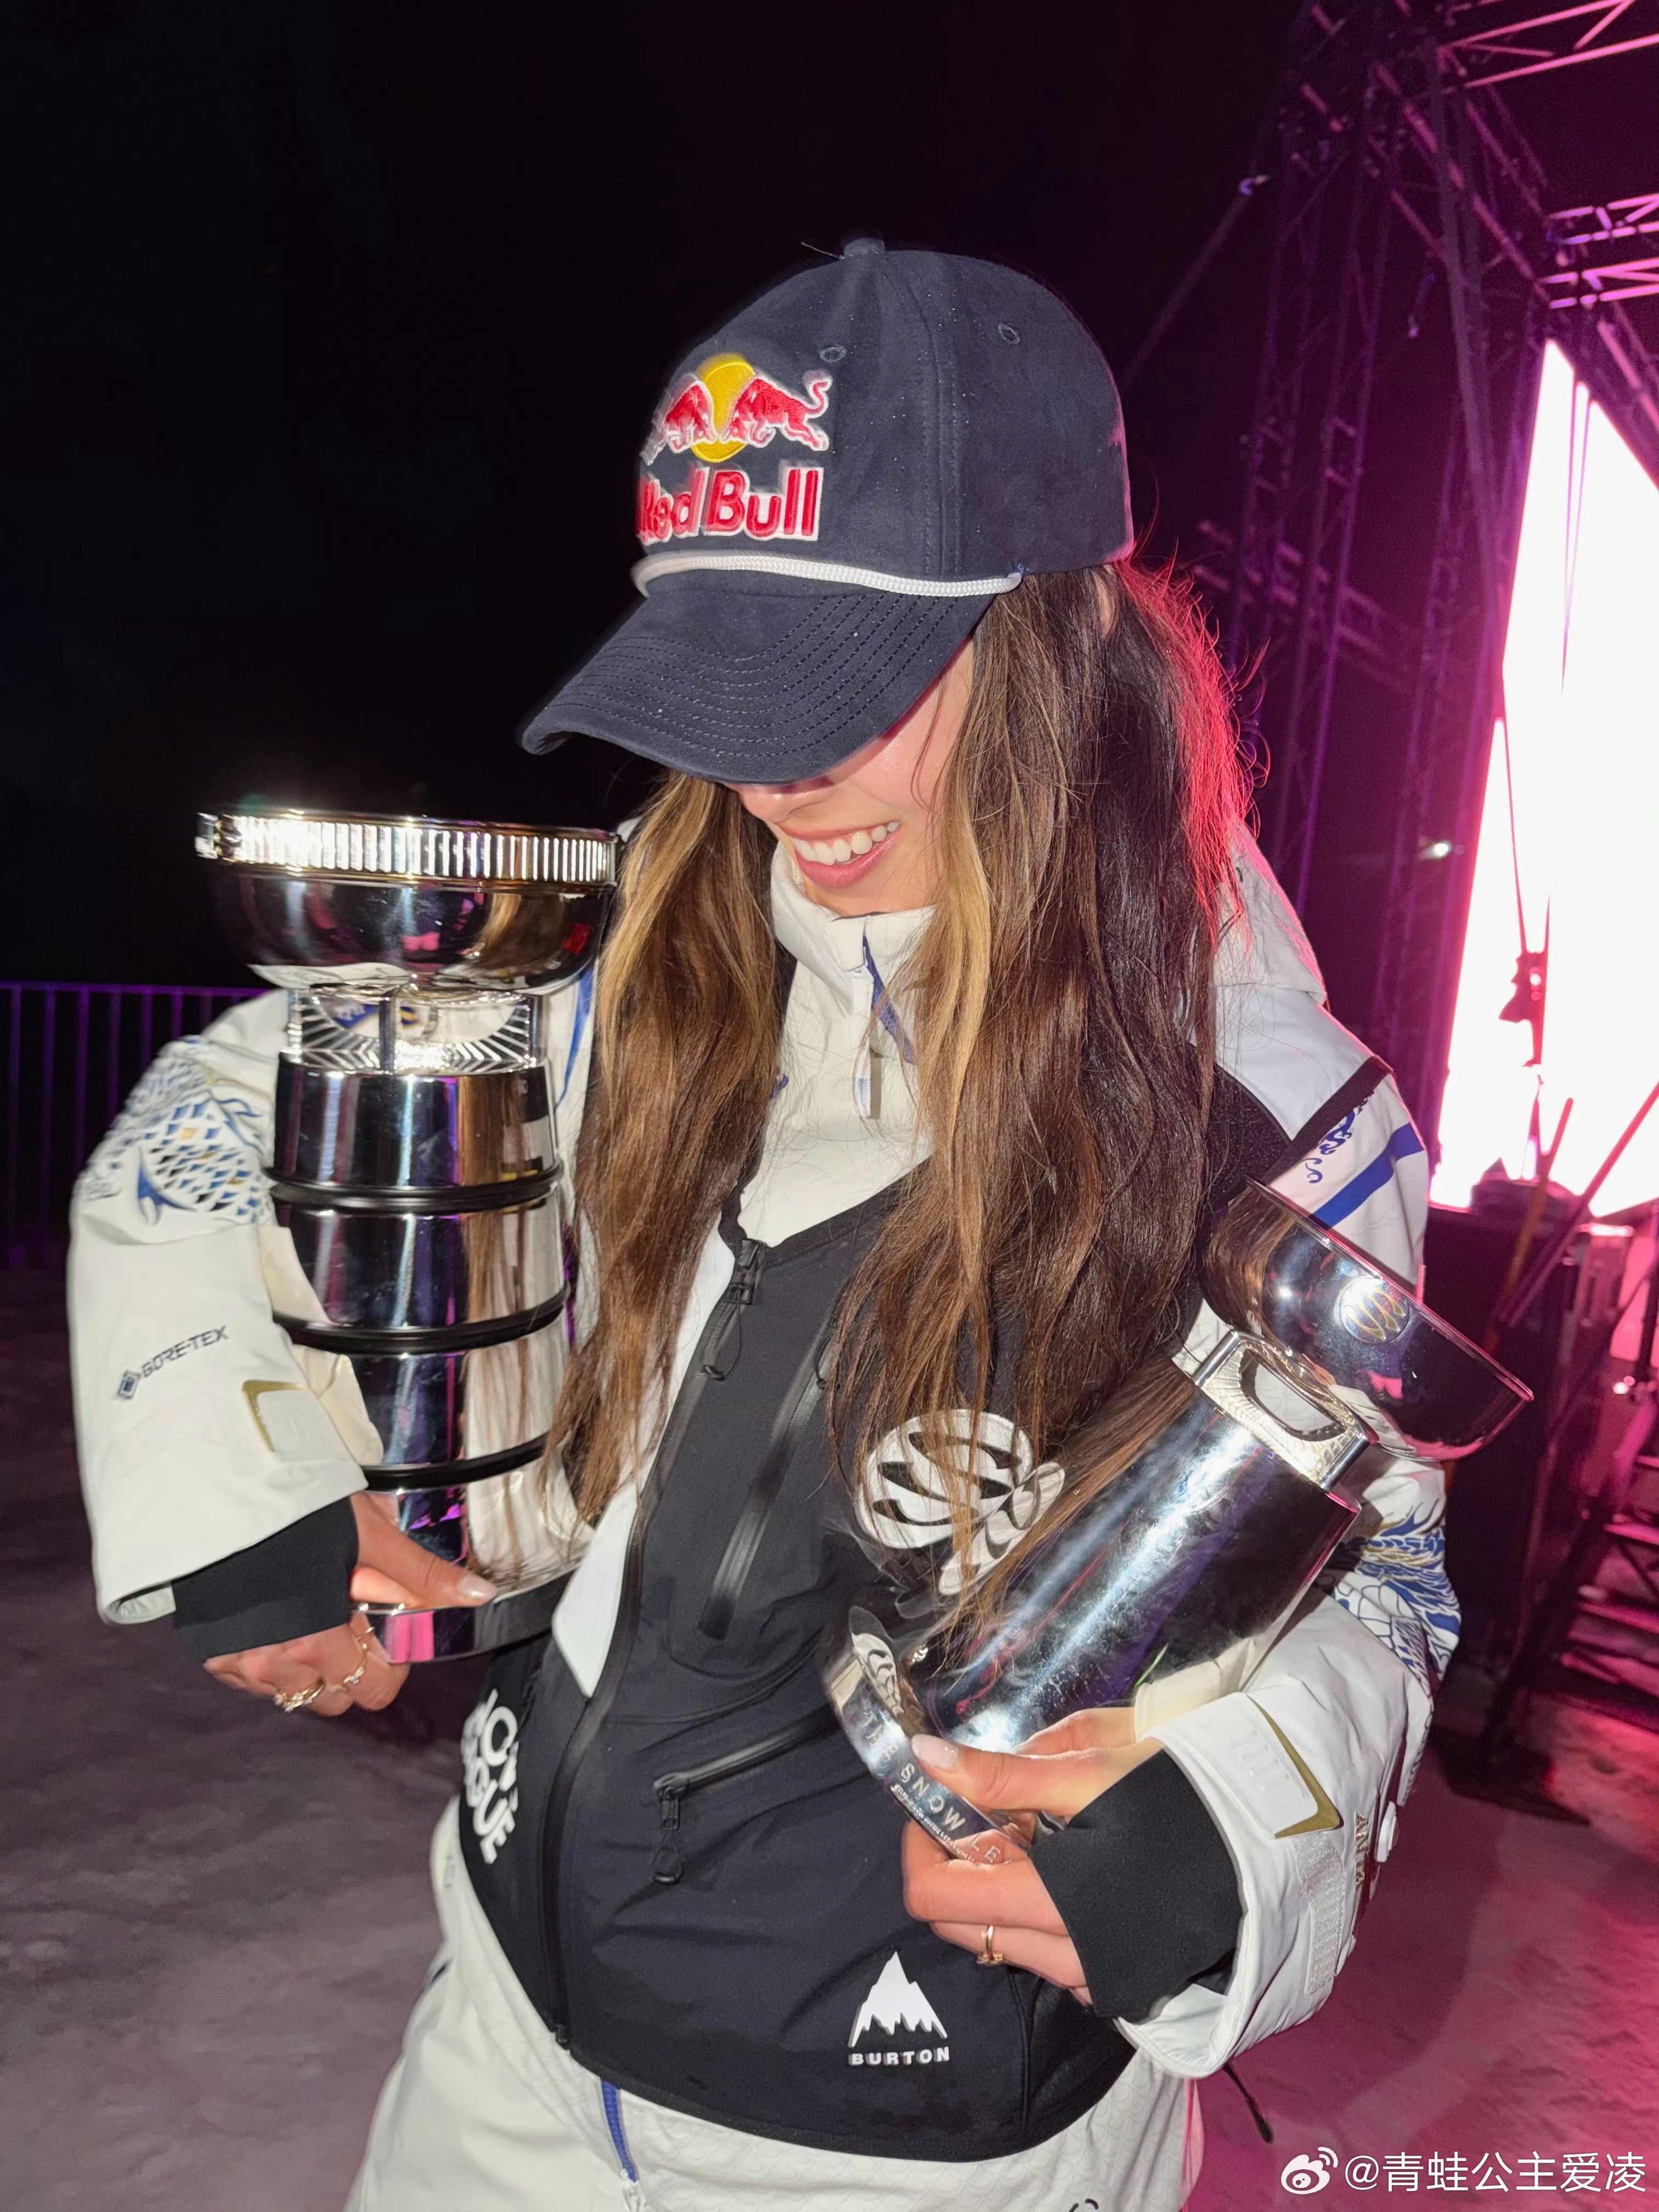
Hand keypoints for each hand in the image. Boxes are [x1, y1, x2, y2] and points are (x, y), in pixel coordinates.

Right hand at [201, 1493, 496, 1717]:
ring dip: (308, 1665)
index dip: (391, 1668)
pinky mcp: (209, 1652)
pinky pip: (250, 1679)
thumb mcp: (369, 1537)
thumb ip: (423, 1574)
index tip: (388, 1638)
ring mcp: (235, 1662)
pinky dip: (269, 1658)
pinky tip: (277, 1618)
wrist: (216, 1491)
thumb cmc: (295, 1510)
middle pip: (332, 1698)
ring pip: (290, 1691)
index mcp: (316, 1640)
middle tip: (350, 1621)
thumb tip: (479, 1594)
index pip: (372, 1691)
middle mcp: (272, 1662)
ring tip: (311, 1613)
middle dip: (350, 1669)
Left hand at [900, 1710, 1163, 2004]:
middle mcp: (1069, 1961)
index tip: (935, 1802)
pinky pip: (1053, 1956)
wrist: (1280, 1837)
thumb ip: (1000, 1773)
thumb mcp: (1090, 1768)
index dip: (920, 1846)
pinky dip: (1043, 1914)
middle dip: (960, 1867)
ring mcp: (1099, 1981)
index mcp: (1053, 1905)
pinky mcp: (1125, 1985)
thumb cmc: (1186, 1792)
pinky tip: (1076, 1866)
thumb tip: (921, 1758)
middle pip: (965, 1928)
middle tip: (992, 1809)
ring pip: (1009, 1942)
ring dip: (1003, 1890)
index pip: (935, 1900)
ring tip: (1043, 1829)